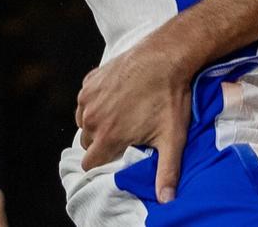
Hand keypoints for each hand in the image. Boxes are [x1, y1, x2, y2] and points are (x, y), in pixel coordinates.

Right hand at [73, 31, 202, 203]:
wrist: (166, 56)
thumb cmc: (170, 97)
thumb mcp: (172, 138)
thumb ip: (167, 172)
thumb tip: (166, 201)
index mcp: (108, 136)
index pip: (89, 163)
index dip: (102, 162)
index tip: (117, 154)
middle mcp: (92, 118)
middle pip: (87, 142)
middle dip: (101, 141)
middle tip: (125, 132)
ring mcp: (89, 97)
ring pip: (84, 120)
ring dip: (98, 121)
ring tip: (122, 113)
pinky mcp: (90, 79)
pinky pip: (85, 99)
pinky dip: (96, 100)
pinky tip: (117, 95)